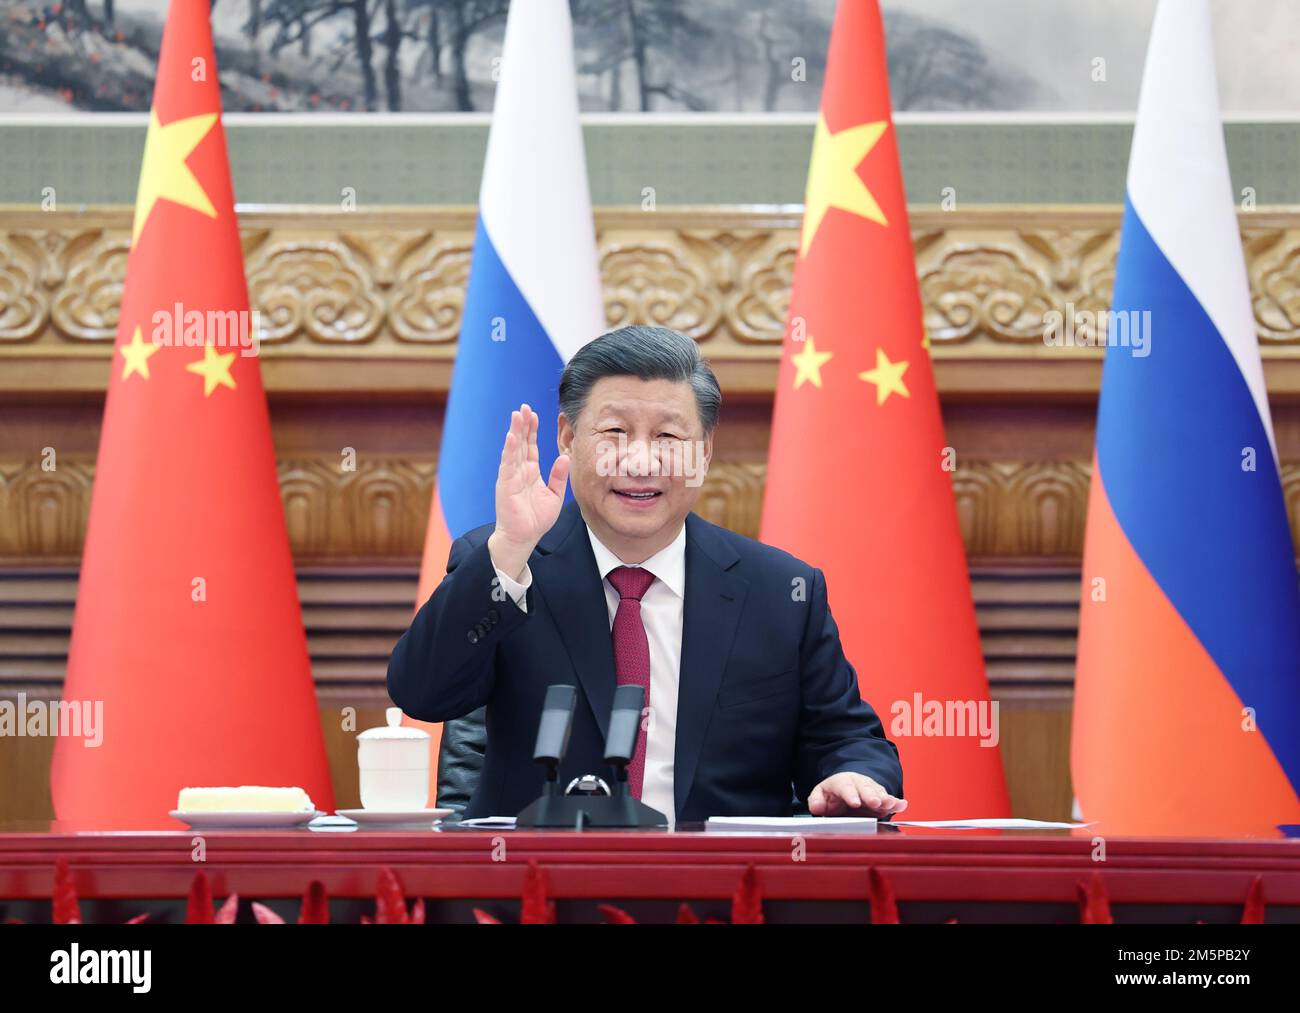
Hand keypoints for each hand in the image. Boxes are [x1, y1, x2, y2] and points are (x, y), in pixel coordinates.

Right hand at [488, 404, 569, 580]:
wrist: (524, 537)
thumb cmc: (537, 519)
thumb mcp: (554, 495)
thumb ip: (558, 476)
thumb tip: (565, 458)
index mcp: (530, 472)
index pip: (530, 446)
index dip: (532, 430)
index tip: (534, 413)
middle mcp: (519, 471)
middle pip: (520, 443)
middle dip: (522, 425)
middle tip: (523, 407)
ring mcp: (510, 477)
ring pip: (513, 449)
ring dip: (515, 432)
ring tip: (517, 415)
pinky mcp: (505, 485)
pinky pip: (507, 464)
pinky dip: (509, 450)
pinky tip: (511, 437)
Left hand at [808, 772, 906, 817]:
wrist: (847, 788)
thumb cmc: (834, 793)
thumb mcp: (821, 794)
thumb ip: (816, 800)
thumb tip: (816, 807)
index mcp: (843, 782)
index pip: (846, 787)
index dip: (851, 795)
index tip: (855, 803)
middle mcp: (860, 785)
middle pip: (866, 789)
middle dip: (871, 795)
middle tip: (876, 802)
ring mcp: (872, 791)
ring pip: (879, 794)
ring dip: (885, 799)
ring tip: (891, 803)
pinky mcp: (881, 800)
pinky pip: (889, 801)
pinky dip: (896, 803)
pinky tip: (902, 805)